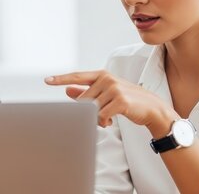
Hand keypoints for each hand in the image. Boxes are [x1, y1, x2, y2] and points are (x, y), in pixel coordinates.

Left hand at [45, 70, 177, 133]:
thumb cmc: (127, 100)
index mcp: (101, 75)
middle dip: (87, 112)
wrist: (151, 108)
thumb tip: (68, 91)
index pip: (77, 76)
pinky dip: (103, 123)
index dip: (61, 79)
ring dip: (95, 119)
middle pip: (83, 100)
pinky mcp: (120, 101)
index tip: (47, 80)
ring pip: (91, 109)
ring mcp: (114, 89)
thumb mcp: (107, 93)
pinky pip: (101, 116)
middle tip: (99, 118)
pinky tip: (110, 122)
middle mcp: (106, 79)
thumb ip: (87, 91)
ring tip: (106, 120)